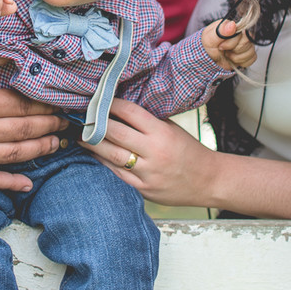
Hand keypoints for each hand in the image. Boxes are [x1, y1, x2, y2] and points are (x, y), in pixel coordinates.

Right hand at [0, 48, 66, 191]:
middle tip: (66, 124)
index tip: (60, 105)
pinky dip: (10, 183)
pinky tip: (27, 184)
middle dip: (50, 127)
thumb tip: (17, 57)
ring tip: (57, 144)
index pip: (24, 108)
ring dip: (40, 150)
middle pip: (25, 131)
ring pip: (15, 155)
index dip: (45, 108)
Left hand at [81, 98, 219, 207]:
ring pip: (111, 155)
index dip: (110, 104)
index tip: (97, 99)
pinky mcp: (143, 190)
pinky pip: (116, 174)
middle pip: (116, 133)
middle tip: (81, 116)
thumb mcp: (172, 129)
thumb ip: (148, 121)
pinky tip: (94, 154)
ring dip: (92, 144)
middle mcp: (154, 152)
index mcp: (162, 133)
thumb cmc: (189, 151)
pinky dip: (103, 162)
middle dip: (95, 123)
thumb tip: (118, 109)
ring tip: (81, 136)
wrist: (209, 181)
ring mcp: (147, 173)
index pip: (129, 113)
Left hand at [202, 20, 257, 68]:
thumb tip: (233, 24)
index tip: (221, 46)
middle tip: (223, 50)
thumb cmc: (207, 47)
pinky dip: (242, 62)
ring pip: (251, 51)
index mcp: (231, 26)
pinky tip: (234, 59)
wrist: (208, 60)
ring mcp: (245, 43)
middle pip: (247, 43)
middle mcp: (241, 33)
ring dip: (237, 57)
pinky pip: (252, 58)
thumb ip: (221, 31)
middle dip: (234, 50)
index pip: (241, 33)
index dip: (232, 43)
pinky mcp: (248, 53)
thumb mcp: (209, 38)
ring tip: (227, 55)